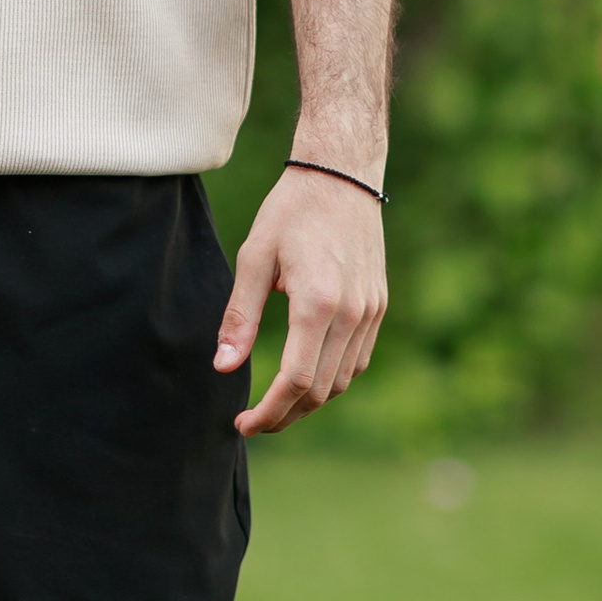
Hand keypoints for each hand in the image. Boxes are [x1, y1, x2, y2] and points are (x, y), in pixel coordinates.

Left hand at [215, 166, 387, 436]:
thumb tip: (223, 367)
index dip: (269, 412)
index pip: (296, 380)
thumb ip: (240, 316)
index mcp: (317, 303)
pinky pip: (357, 359)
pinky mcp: (378, 306)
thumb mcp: (254, 257)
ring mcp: (371, 311)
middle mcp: (352, 314)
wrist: (341, 177)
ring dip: (309, 401)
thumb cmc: (290, 212)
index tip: (243, 424)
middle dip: (286, 415)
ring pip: (342, 380)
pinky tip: (306, 375)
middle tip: (253, 422)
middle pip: (321, 390)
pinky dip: (331, 378)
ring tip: (276, 404)